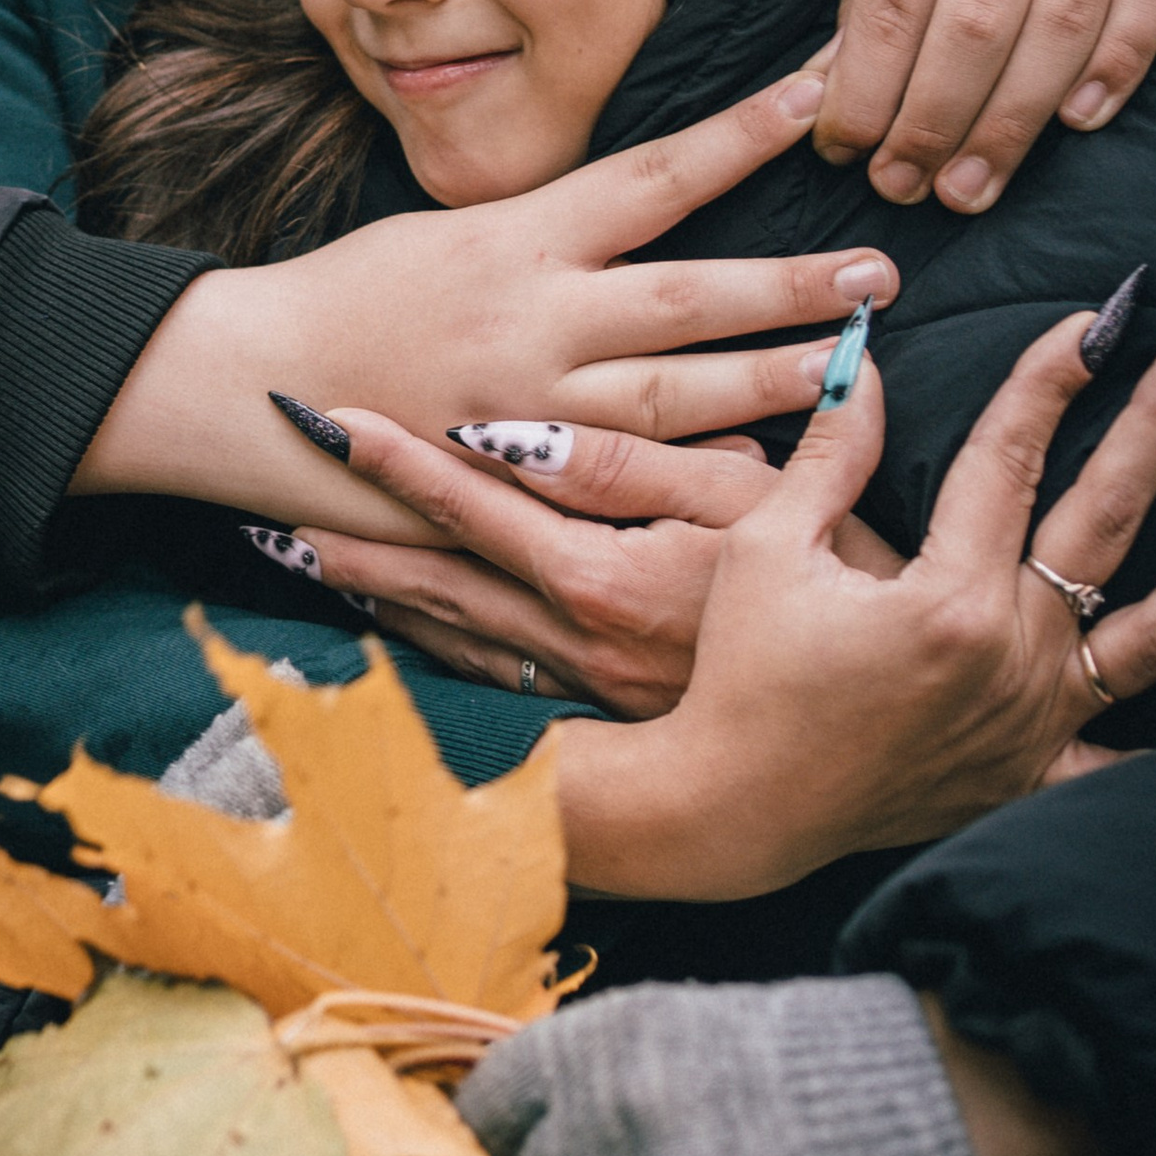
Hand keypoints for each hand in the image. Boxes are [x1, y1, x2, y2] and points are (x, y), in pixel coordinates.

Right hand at [74, 71, 898, 542]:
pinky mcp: (513, 482)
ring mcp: (528, 407)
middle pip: (689, 297)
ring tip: (852, 369)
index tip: (824, 83)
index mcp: (523, 237)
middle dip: (791, 286)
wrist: (245, 381)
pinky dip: (693, 484)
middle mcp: (536, 317)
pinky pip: (623, 488)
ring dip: (770, 383)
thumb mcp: (451, 232)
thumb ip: (555, 233)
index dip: (746, 126)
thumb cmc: (351, 296)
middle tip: (880, 274)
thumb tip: (654, 204)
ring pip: (674, 398)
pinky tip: (763, 480)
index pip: (657, 170)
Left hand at [283, 418, 901, 715]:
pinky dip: (436, 655)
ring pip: (454, 640)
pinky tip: (402, 637)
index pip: (476, 509)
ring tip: (306, 563)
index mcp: (604, 581)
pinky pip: (494, 684)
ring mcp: (584, 691)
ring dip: (382, 601)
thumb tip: (534, 429)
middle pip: (439, 583)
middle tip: (270, 509)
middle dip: (355, 542)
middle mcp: (576, 646)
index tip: (334, 425)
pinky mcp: (603, 721)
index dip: (402, 464)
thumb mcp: (760, 507)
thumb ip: (650, 463)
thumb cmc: (838, 598)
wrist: (884, 730)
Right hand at [554, 305, 1155, 898]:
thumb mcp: (767, 549)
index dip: (1049, 378)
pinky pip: (1123, 768)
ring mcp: (1032, 720)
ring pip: (1154, 636)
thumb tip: (864, 356)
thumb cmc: (743, 675)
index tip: (1093, 318)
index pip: (1010, 458)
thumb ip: (831, 452)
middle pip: (1104, 519)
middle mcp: (1010, 656)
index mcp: (947, 597)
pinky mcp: (1026, 778)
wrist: (734, 808)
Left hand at [820, 0, 1155, 214]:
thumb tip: (840, 71)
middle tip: (902, 190)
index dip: (863, 90)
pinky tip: (1075, 121)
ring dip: (1016, 123)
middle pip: (977, 31)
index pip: (894, 3)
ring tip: (971, 185)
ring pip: (1063, 27)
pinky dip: (1118, 65)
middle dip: (933, 126)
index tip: (837, 149)